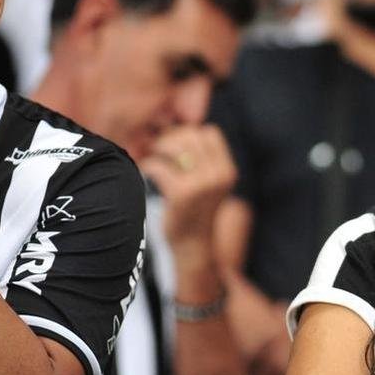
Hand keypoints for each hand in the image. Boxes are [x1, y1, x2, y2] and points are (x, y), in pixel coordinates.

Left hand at [139, 125, 237, 265]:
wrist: (193, 246)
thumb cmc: (195, 210)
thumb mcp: (209, 183)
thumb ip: (201, 159)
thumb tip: (173, 129)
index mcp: (227, 170)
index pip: (209, 132)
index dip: (190, 134)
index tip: (176, 146)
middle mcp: (219, 175)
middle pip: (191, 136)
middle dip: (171, 139)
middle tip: (158, 151)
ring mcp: (202, 184)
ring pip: (175, 146)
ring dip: (159, 150)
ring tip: (154, 160)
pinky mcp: (182, 194)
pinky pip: (158, 166)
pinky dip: (148, 167)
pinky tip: (147, 174)